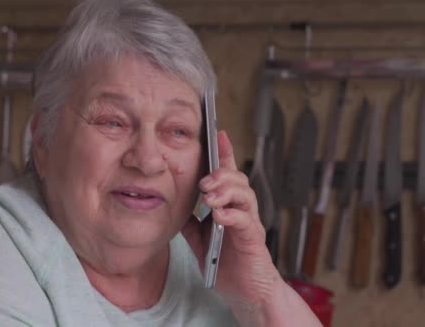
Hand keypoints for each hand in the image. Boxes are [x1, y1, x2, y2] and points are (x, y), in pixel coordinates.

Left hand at [182, 131, 320, 326]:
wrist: (244, 292)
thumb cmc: (226, 263)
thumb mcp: (200, 239)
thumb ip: (190, 221)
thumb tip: (171, 202)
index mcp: (229, 206)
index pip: (227, 175)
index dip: (224, 153)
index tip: (217, 133)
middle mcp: (242, 211)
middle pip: (238, 180)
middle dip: (221, 174)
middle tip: (203, 180)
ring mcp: (250, 224)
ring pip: (245, 195)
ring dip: (226, 191)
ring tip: (209, 195)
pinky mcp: (254, 241)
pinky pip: (247, 222)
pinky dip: (233, 215)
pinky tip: (220, 215)